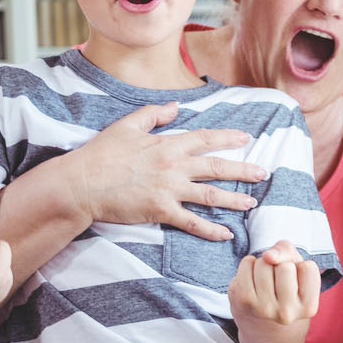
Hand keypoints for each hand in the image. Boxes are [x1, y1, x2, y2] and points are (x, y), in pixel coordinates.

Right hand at [61, 103, 267, 240]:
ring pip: (210, 196)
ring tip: (251, 203)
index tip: (246, 138)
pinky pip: (191, 223)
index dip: (227, 138)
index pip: (205, 139)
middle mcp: (173, 166)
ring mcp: (168, 190)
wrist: (80, 184)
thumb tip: (176, 107)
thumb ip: (153, 115)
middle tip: (263, 173)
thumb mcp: (126, 126)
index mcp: (167, 144)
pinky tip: (226, 234)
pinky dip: (210, 230)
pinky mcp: (160, 211)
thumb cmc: (101, 154)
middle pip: (216, 167)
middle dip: (243, 170)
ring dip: (234, 200)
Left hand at [230, 240, 320, 328]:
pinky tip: (252, 277)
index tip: (297, 283)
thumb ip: (289, 253)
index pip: (308, 267)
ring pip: (265, 262)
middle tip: (279, 282)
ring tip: (265, 280)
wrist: (263, 325)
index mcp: (308, 308)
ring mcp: (263, 308)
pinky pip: (247, 263)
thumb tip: (268, 255)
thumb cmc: (284, 290)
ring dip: (264, 263)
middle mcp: (287, 313)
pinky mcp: (242, 301)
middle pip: (285, 266)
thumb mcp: (297, 272)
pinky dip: (249, 263)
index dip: (301, 268)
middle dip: (281, 266)